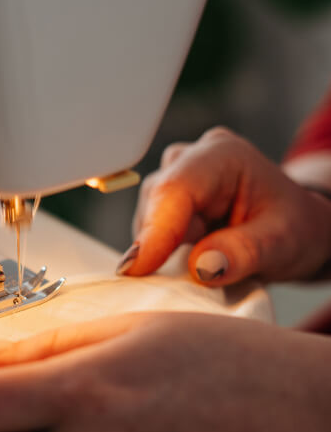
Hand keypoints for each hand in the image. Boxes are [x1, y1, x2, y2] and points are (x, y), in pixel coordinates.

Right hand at [122, 127, 330, 284]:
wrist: (294, 226)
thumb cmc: (292, 227)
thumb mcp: (282, 244)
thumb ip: (244, 253)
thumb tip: (201, 267)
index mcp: (223, 156)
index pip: (174, 190)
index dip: (154, 232)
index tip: (137, 269)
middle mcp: (191, 159)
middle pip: (154, 204)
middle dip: (163, 245)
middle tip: (195, 274)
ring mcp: (174, 177)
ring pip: (146, 219)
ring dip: (164, 250)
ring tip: (207, 260)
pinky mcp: (164, 200)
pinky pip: (147, 230)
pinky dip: (161, 252)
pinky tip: (190, 257)